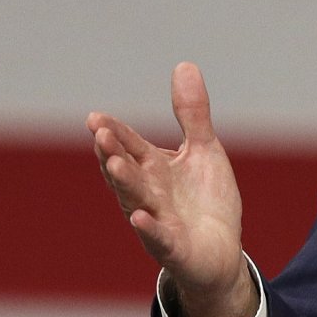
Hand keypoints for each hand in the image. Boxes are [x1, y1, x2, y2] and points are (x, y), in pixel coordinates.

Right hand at [87, 62, 256, 316]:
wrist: (220, 252)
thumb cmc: (205, 201)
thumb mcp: (203, 149)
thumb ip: (192, 113)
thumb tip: (184, 64)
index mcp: (153, 168)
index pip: (129, 146)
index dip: (114, 132)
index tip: (96, 118)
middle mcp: (148, 193)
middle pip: (127, 170)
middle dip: (113, 153)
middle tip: (100, 133)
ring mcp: (158, 221)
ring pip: (137, 200)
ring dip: (125, 183)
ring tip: (114, 164)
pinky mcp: (174, 247)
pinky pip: (160, 238)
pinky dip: (151, 228)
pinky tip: (141, 216)